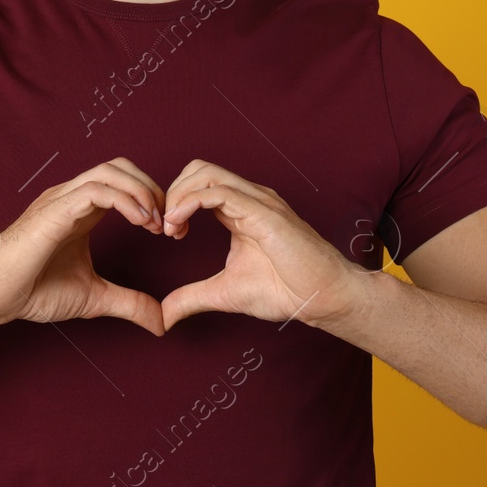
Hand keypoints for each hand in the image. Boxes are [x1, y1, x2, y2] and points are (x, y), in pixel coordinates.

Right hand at [0, 158, 167, 335]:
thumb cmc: (31, 291)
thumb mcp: (94, 298)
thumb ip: (129, 304)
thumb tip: (161, 323)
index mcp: (81, 210)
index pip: (124, 182)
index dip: (152, 199)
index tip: (169, 231)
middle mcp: (71, 197)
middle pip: (121, 167)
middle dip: (152, 189)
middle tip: (169, 223)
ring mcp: (61, 200)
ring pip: (111, 171)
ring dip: (142, 192)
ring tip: (156, 223)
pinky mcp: (55, 211)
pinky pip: (96, 190)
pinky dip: (126, 200)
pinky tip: (142, 223)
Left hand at [158, 160, 367, 332]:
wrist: (322, 297)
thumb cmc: (286, 290)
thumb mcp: (225, 293)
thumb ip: (192, 298)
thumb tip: (164, 317)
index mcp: (240, 209)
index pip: (198, 184)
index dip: (175, 203)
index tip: (168, 233)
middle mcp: (249, 198)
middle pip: (198, 169)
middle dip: (172, 193)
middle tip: (165, 228)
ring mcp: (257, 201)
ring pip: (206, 173)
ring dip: (178, 196)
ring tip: (171, 227)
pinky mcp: (263, 212)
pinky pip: (219, 192)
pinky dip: (191, 203)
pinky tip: (180, 226)